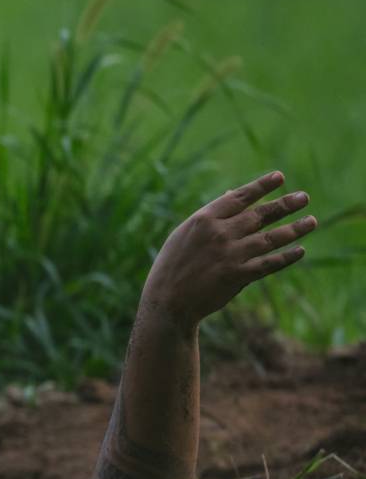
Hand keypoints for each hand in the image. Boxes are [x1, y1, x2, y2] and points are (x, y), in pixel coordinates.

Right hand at [141, 171, 315, 328]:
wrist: (167, 300)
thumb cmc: (173, 264)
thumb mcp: (184, 234)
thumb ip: (211, 215)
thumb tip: (233, 193)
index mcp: (203, 220)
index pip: (239, 198)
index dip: (261, 186)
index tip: (280, 177)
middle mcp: (219, 234)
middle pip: (260, 215)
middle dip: (285, 205)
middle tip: (304, 197)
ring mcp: (230, 255)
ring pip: (270, 238)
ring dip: (294, 229)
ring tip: (311, 221)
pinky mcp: (238, 275)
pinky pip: (269, 263)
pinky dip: (286, 257)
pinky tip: (300, 250)